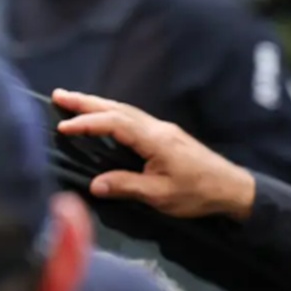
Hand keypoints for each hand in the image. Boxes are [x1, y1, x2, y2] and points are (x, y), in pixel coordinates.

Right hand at [52, 89, 256, 220]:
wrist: (232, 188)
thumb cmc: (198, 193)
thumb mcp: (161, 195)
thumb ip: (128, 186)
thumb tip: (95, 184)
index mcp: (156, 139)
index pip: (115, 124)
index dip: (87, 123)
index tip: (62, 126)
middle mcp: (158, 128)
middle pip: (118, 109)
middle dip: (87, 102)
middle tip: (58, 96)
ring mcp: (164, 129)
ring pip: (126, 111)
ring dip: (98, 105)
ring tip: (72, 102)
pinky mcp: (167, 135)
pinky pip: (133, 118)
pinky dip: (113, 114)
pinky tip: (103, 117)